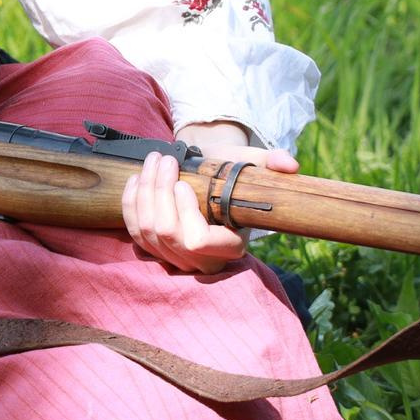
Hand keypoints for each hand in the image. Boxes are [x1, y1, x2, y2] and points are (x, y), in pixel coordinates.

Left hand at [120, 121, 298, 271]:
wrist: (213, 184)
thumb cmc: (232, 177)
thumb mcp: (253, 167)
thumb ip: (271, 164)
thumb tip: (289, 164)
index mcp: (228, 246)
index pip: (199, 242)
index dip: (185, 214)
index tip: (184, 183)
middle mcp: (200, 259)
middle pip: (167, 233)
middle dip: (159, 192)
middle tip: (164, 160)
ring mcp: (174, 258)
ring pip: (147, 231)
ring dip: (145, 192)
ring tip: (153, 162)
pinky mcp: (154, 250)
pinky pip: (134, 232)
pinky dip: (131, 204)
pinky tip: (135, 179)